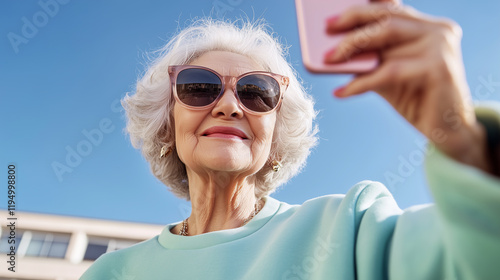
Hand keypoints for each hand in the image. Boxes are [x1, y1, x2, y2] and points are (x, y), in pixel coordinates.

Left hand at [324, 1, 492, 173]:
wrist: (446, 130)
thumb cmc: (413, 98)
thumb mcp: (388, 73)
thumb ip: (370, 58)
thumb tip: (331, 50)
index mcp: (428, 27)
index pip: (391, 9)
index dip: (360, 9)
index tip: (332, 18)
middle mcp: (438, 30)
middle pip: (387, 18)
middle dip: (352, 22)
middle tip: (325, 31)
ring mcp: (441, 47)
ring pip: (386, 37)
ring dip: (352, 46)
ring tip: (328, 60)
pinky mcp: (439, 68)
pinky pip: (389, 70)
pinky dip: (361, 81)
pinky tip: (342, 91)